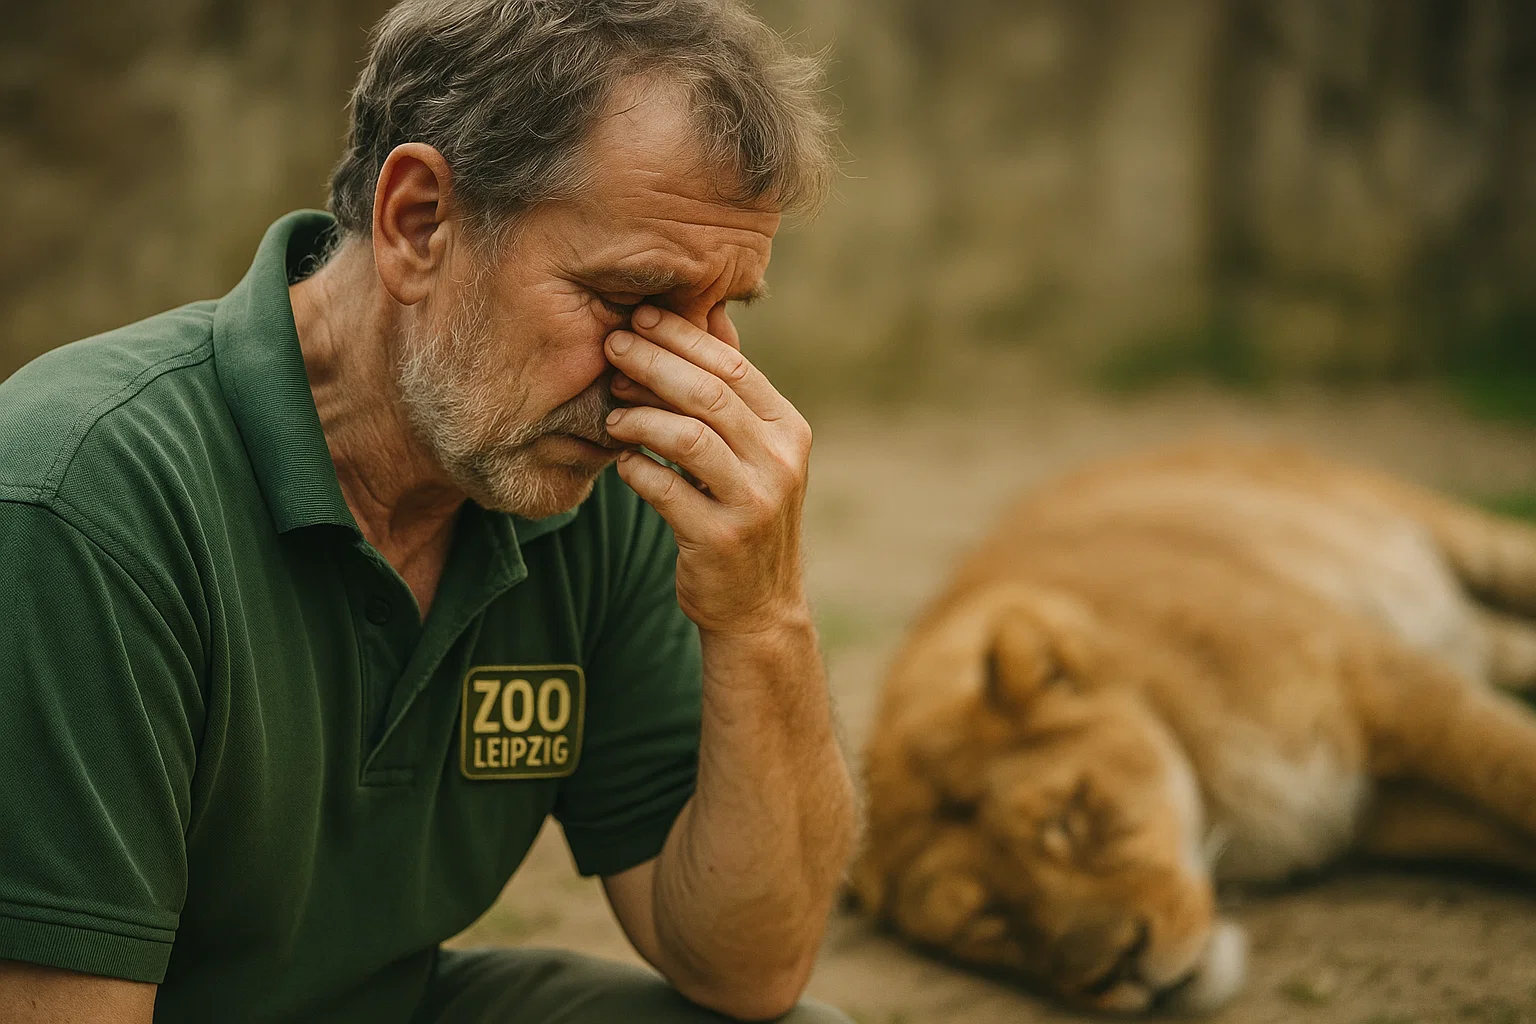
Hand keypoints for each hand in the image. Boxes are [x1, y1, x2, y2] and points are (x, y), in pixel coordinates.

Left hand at [603, 304, 811, 634]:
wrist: (757, 604)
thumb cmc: (742, 514)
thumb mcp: (753, 453)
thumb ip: (732, 396)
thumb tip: (704, 320)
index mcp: (788, 430)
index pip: (733, 366)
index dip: (682, 336)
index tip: (639, 318)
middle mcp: (780, 462)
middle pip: (708, 394)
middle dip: (653, 363)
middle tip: (611, 348)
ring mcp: (753, 502)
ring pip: (686, 437)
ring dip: (639, 417)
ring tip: (611, 413)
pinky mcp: (720, 539)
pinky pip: (664, 489)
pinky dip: (636, 469)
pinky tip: (622, 462)